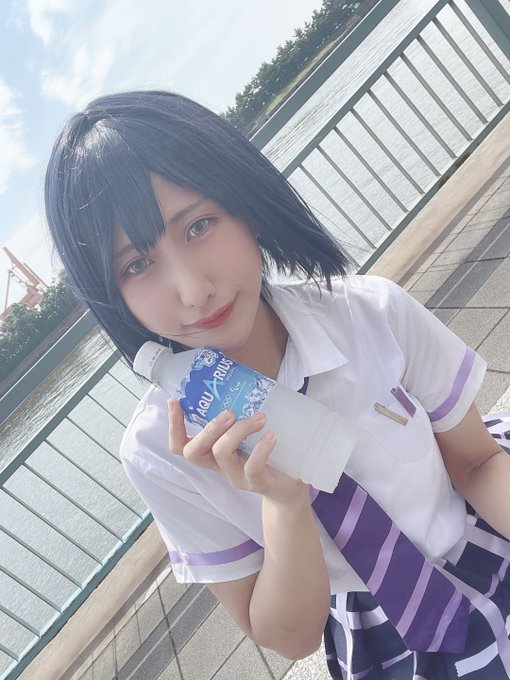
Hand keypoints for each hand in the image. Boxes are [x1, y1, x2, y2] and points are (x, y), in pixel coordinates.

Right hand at [168, 399, 306, 503]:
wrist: (288, 485)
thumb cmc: (266, 453)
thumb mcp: (248, 434)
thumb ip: (239, 415)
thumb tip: (241, 380)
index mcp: (211, 453)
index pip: (180, 445)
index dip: (173, 426)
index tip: (175, 401)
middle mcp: (218, 466)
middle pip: (193, 452)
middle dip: (208, 428)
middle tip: (229, 412)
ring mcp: (235, 476)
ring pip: (222, 453)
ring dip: (238, 430)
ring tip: (260, 418)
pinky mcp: (256, 483)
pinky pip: (252, 467)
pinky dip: (261, 448)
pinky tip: (272, 435)